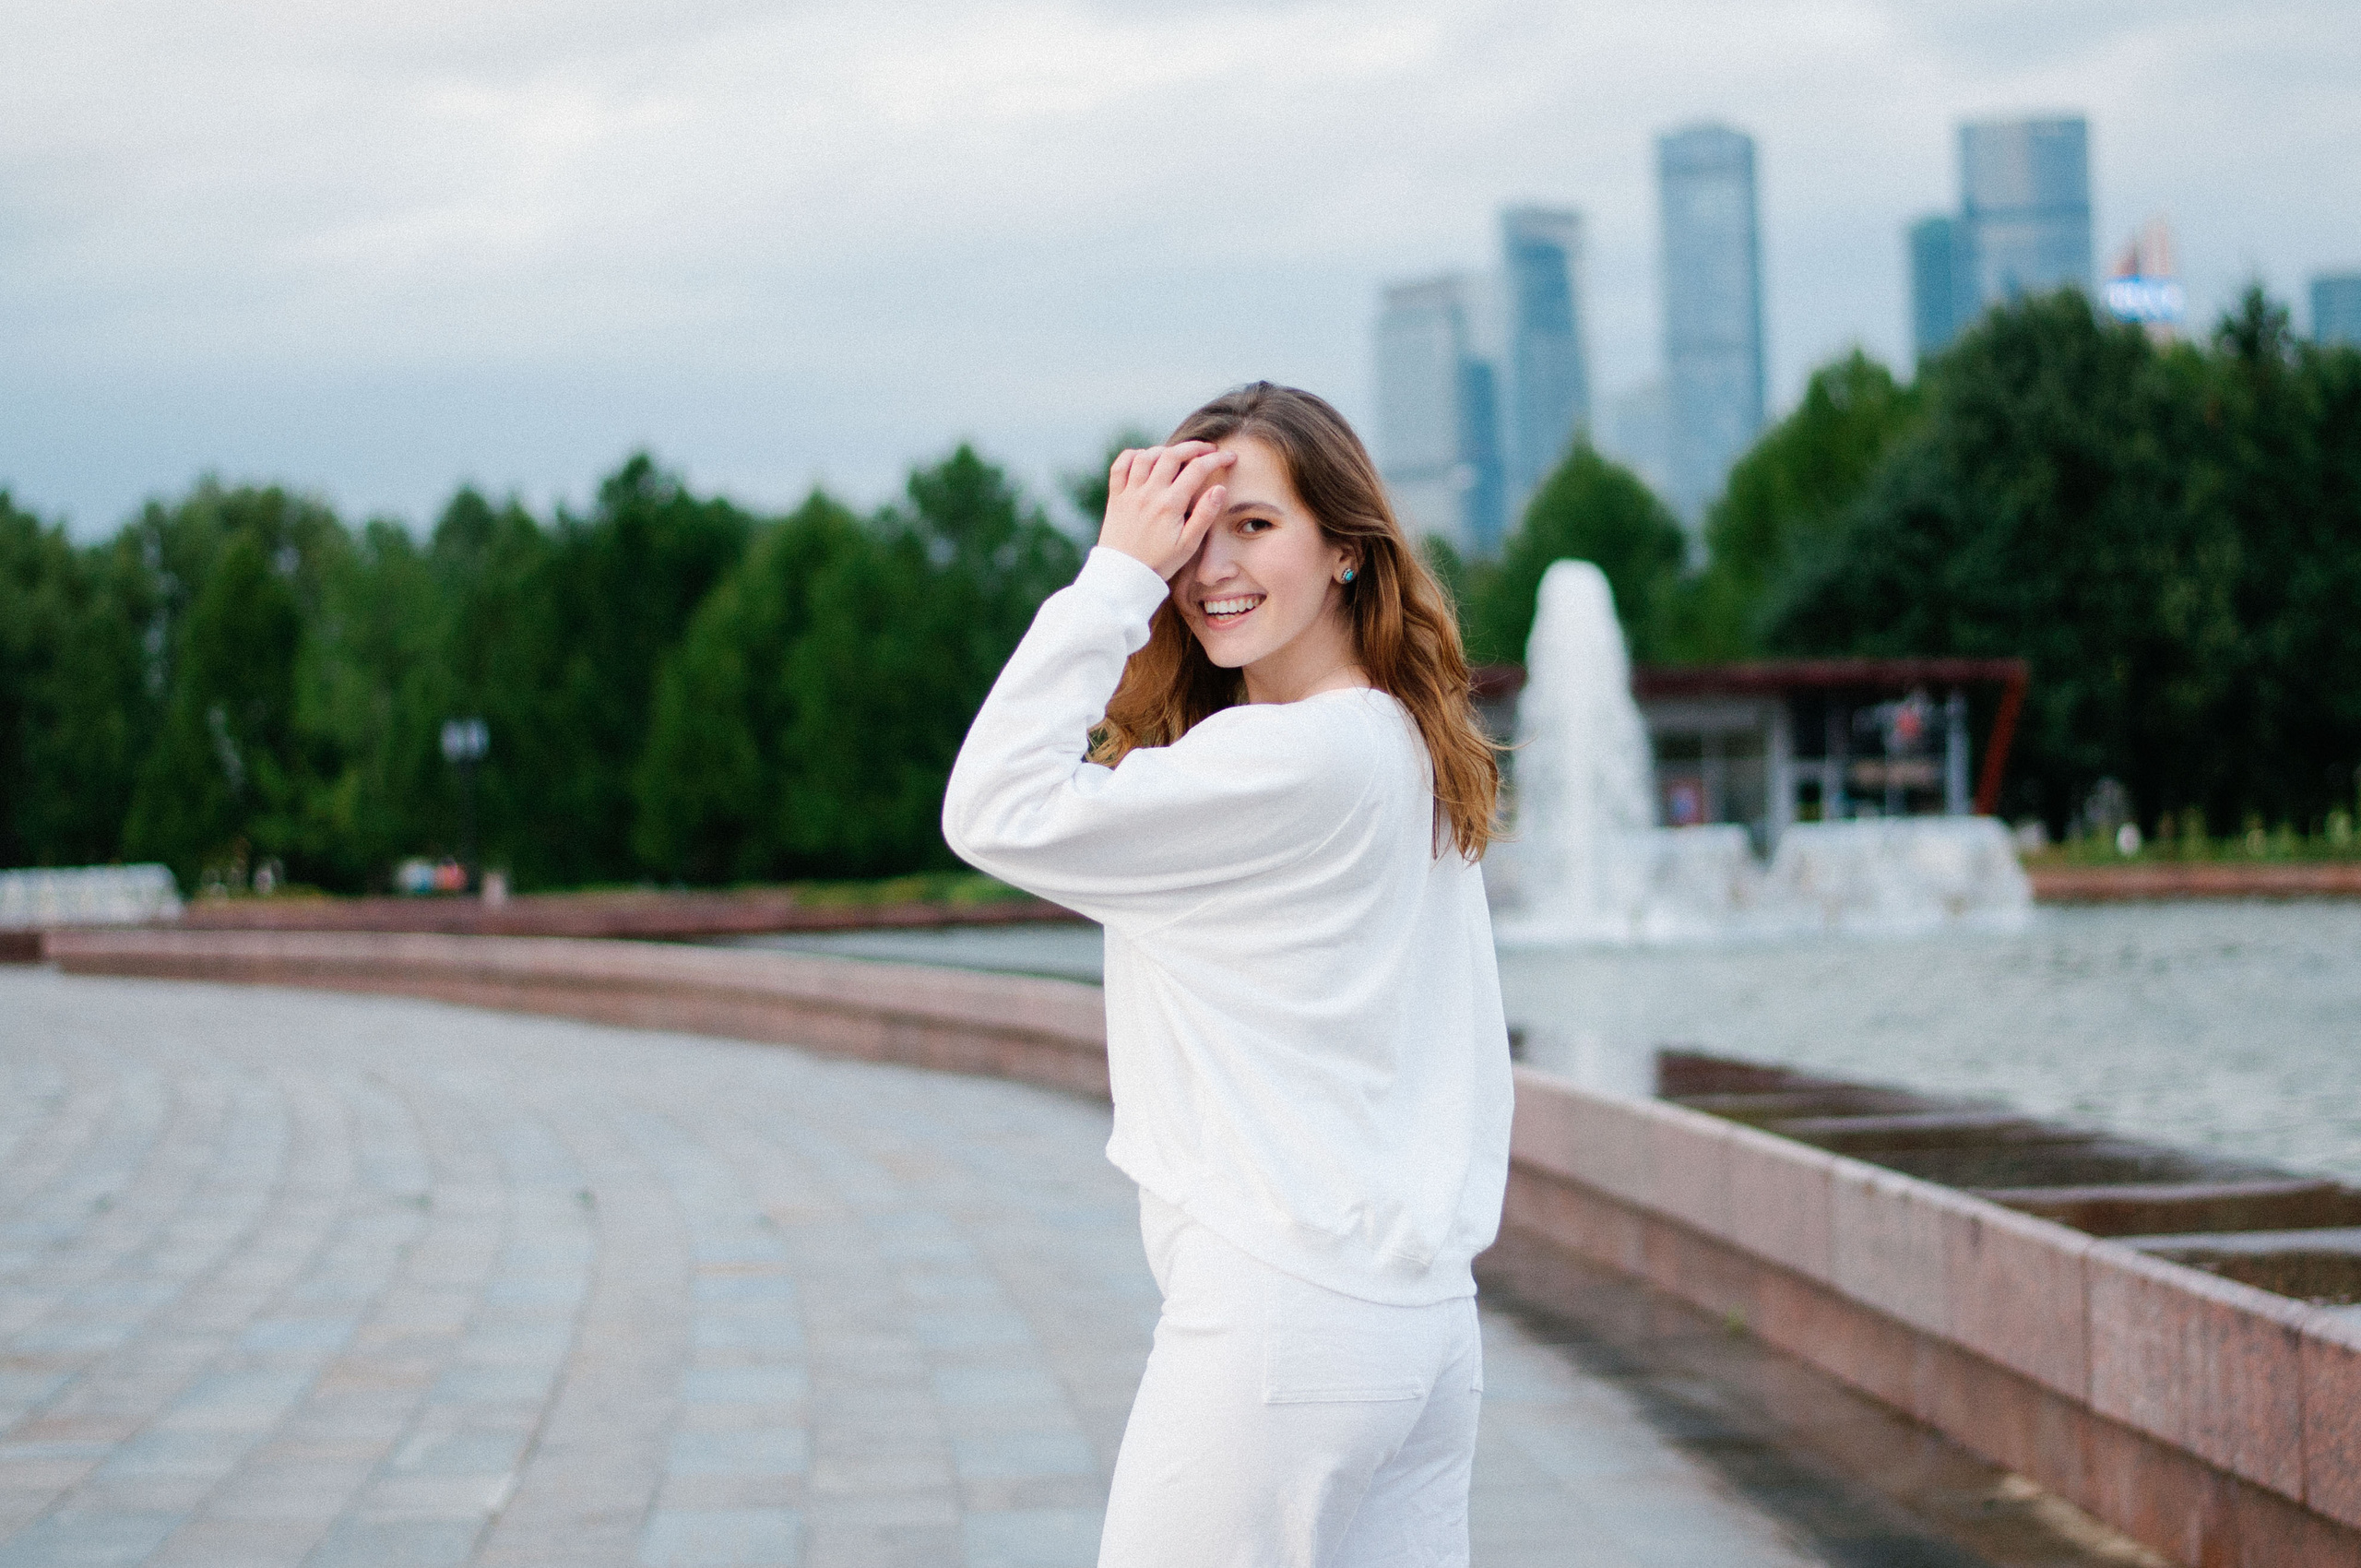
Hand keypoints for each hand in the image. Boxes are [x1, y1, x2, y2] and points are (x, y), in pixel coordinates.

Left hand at [1097, 442, 1235, 580]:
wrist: (1124, 576)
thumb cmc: (1160, 563)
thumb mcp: (1189, 545)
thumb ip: (1205, 515)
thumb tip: (1219, 488)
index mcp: (1170, 505)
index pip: (1197, 469)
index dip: (1217, 459)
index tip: (1229, 457)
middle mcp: (1149, 494)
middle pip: (1172, 454)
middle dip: (1194, 447)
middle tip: (1208, 449)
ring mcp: (1130, 493)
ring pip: (1146, 456)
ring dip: (1165, 450)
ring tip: (1178, 455)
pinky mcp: (1115, 497)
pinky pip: (1120, 466)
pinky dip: (1133, 456)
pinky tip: (1145, 459)